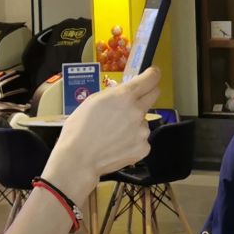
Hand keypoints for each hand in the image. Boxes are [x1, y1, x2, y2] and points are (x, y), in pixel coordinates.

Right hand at [44, 69, 158, 201]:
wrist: (79, 159)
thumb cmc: (79, 130)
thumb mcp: (93, 101)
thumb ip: (114, 94)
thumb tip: (124, 92)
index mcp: (124, 96)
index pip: (151, 78)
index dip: (153, 74)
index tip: (153, 74)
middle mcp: (137, 111)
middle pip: (154, 95)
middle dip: (147, 94)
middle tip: (134, 100)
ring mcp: (142, 131)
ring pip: (144, 120)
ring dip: (135, 122)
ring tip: (114, 132)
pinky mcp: (144, 147)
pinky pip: (141, 138)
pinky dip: (133, 140)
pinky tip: (117, 144)